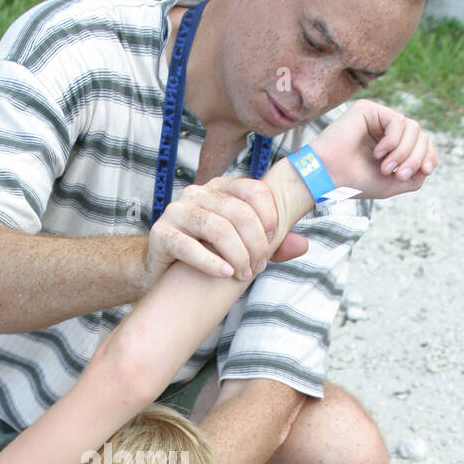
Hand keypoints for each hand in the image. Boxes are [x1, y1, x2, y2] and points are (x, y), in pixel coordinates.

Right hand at [140, 176, 307, 292]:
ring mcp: (176, 212)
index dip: (269, 216)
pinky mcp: (161, 234)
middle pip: (238, 212)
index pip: (253, 190)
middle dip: (255, 243)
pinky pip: (189, 247)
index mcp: (220, 188)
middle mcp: (197, 193)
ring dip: (237, 255)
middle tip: (257, 267)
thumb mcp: (241, 246)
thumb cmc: (206, 255)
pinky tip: (225, 274)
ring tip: (242, 274)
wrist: (162, 272)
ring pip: (216, 228)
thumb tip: (303, 245)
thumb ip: (271, 244)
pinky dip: (211, 263)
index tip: (272, 240)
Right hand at [312, 100, 437, 200]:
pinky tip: (378, 152)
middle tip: (399, 175)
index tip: (425, 170)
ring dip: (403, 152)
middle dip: (416, 157)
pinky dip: (393, 141)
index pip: (422, 143)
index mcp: (391, 144)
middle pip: (421, 135)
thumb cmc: (355, 182)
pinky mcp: (369, 109)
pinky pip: (397, 121)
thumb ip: (416, 175)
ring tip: (385, 167)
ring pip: (413, 127)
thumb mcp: (392, 184)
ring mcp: (378, 118)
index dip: (428, 155)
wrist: (328, 178)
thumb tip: (429, 163)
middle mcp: (385, 128)